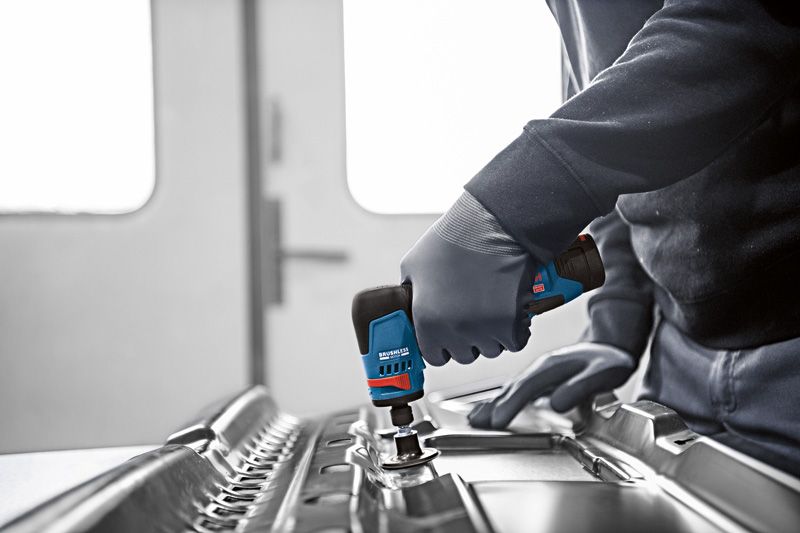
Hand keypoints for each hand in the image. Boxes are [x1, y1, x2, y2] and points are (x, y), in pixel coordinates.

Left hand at [400, 191, 536, 365]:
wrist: (495, 226)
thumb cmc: (456, 239)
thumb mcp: (414, 264)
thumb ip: (412, 293)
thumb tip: (415, 305)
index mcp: (427, 321)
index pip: (433, 356)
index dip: (442, 345)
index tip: (448, 337)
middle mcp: (454, 331)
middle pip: (464, 355)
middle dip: (468, 339)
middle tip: (473, 315)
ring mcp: (484, 331)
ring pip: (491, 349)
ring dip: (493, 334)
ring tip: (492, 306)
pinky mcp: (511, 326)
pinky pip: (515, 341)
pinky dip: (516, 330)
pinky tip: (511, 310)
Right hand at [468, 342, 635, 428]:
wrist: (610, 345)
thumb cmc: (608, 360)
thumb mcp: (602, 373)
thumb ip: (579, 388)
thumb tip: (556, 403)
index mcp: (552, 366)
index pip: (525, 388)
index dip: (510, 406)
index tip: (497, 421)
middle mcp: (540, 367)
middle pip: (511, 388)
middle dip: (493, 406)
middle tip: (476, 423)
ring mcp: (537, 372)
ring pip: (510, 389)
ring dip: (492, 403)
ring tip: (475, 417)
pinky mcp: (539, 377)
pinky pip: (515, 389)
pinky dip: (500, 399)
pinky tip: (491, 406)